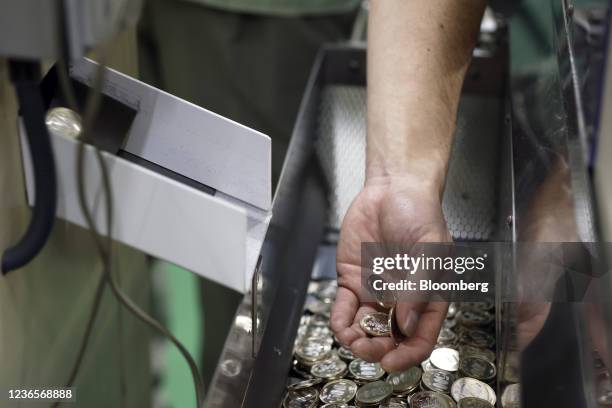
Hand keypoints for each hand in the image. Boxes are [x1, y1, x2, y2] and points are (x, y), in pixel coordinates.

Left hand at [331, 175, 450, 371]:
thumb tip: (406, 325)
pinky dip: (341, 320)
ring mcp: (377, 291)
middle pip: (390, 337)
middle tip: (366, 348)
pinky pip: (346, 307)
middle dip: (378, 348)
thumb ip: (419, 286)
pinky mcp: (354, 280)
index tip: (392, 362)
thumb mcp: (430, 248)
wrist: (394, 188)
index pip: (421, 336)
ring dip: (357, 338)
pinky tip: (340, 326)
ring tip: (350, 340)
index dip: (407, 355)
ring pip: (366, 327)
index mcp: (428, 297)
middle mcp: (402, 299)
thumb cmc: (421, 213)